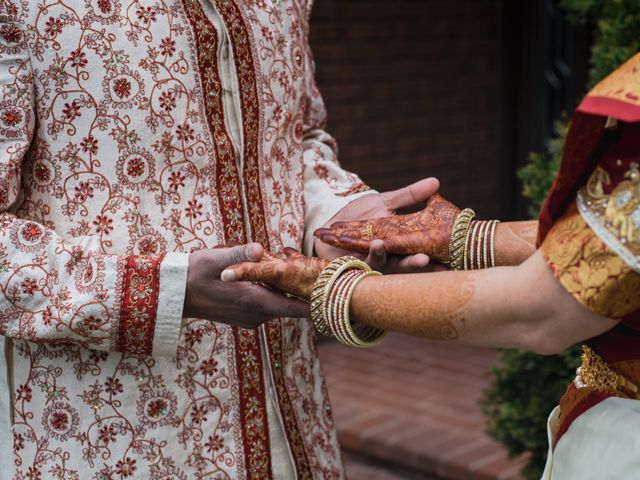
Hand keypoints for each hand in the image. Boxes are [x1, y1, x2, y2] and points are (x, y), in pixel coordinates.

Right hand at [183, 243, 308, 327]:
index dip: (317, 302)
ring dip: (283, 287)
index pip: (297, 308)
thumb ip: (240, 253)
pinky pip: (267, 304)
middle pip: (291, 302)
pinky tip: (264, 275)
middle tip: (313, 268)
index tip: (334, 294)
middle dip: (300, 286)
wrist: (176, 294)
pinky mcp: (246, 317)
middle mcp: (258, 315)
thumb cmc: (196, 273)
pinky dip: (271, 291)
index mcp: (256, 302)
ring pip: (279, 302)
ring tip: (289, 264)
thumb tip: (259, 248)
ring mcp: (252, 318)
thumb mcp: (217, 258)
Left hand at [315, 193, 459, 262]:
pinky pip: (360, 263)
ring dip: (383, 256)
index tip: (449, 261)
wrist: (330, 220)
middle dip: (414, 264)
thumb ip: (409, 196)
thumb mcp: (385, 201)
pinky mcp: (352, 264)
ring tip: (381, 243)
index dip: (434, 260)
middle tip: (425, 261)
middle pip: (404, 264)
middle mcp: (388, 257)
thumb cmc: (359, 213)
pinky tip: (369, 244)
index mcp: (400, 244)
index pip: (420, 253)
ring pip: (381, 265)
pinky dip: (364, 254)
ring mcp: (370, 262)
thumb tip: (436, 182)